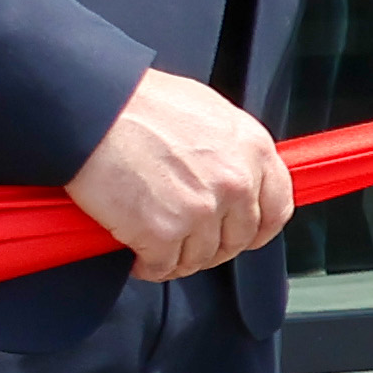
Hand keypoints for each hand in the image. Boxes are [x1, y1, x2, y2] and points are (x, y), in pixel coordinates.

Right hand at [65, 67, 294, 279]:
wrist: (94, 110)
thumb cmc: (141, 104)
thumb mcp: (209, 114)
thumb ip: (231, 149)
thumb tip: (234, 174)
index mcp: (253, 149)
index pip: (277, 208)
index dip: (258, 229)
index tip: (242, 236)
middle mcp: (236, 182)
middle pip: (237, 239)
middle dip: (212, 246)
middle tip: (187, 242)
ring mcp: (202, 209)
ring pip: (201, 258)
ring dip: (179, 259)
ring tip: (159, 249)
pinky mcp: (164, 232)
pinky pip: (164, 267)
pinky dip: (150, 267)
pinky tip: (138, 257)